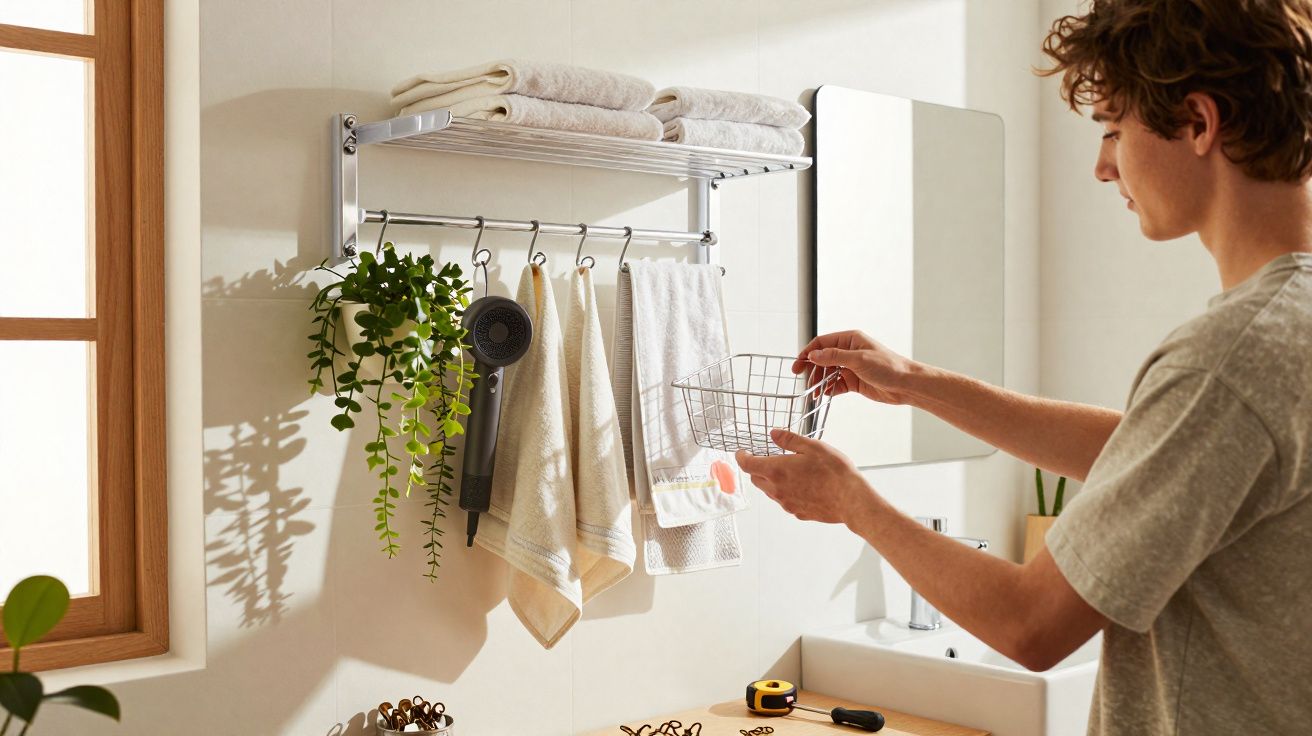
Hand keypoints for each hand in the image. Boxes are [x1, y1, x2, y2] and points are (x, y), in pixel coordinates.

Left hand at [735, 429, 873, 524]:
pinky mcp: (797, 513)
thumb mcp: (812, 447)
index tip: (742, 452)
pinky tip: (802, 485)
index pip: (748, 465)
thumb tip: (774, 434)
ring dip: (771, 481)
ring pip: (769, 491)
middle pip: (756, 479)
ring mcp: (786, 504)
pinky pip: (784, 501)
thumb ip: (789, 440)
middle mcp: (777, 490)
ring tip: (789, 471)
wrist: (851, 500)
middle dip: (757, 469)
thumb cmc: (834, 472)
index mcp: (777, 471)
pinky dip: (786, 492)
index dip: (741, 457)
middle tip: (767, 459)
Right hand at [793, 330, 918, 405]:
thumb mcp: (859, 359)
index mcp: (850, 340)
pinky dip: (829, 389)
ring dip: (819, 382)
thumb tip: (814, 355)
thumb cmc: (889, 367)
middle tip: (803, 381)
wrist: (906, 385)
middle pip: (822, 359)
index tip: (797, 365)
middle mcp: (849, 352)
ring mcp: (851, 367)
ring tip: (814, 393)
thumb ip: (834, 357)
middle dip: (812, 370)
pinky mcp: (854, 381)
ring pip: (828, 373)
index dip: (808, 353)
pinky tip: (825, 395)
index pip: (822, 343)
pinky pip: (836, 385)